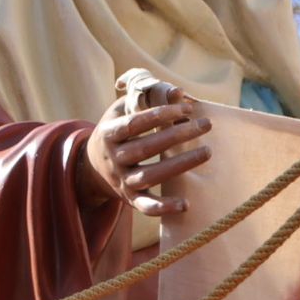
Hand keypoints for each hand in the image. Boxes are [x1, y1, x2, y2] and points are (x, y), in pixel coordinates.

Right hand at [81, 81, 212, 215]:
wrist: (92, 168)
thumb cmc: (117, 130)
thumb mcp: (122, 110)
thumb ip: (146, 97)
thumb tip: (178, 91)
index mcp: (109, 133)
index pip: (135, 123)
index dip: (161, 114)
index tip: (187, 108)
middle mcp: (113, 158)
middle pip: (146, 148)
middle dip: (178, 135)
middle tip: (206, 124)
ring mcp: (121, 180)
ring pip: (150, 175)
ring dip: (180, 164)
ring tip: (207, 151)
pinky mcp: (130, 199)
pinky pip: (145, 206)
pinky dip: (163, 208)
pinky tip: (186, 204)